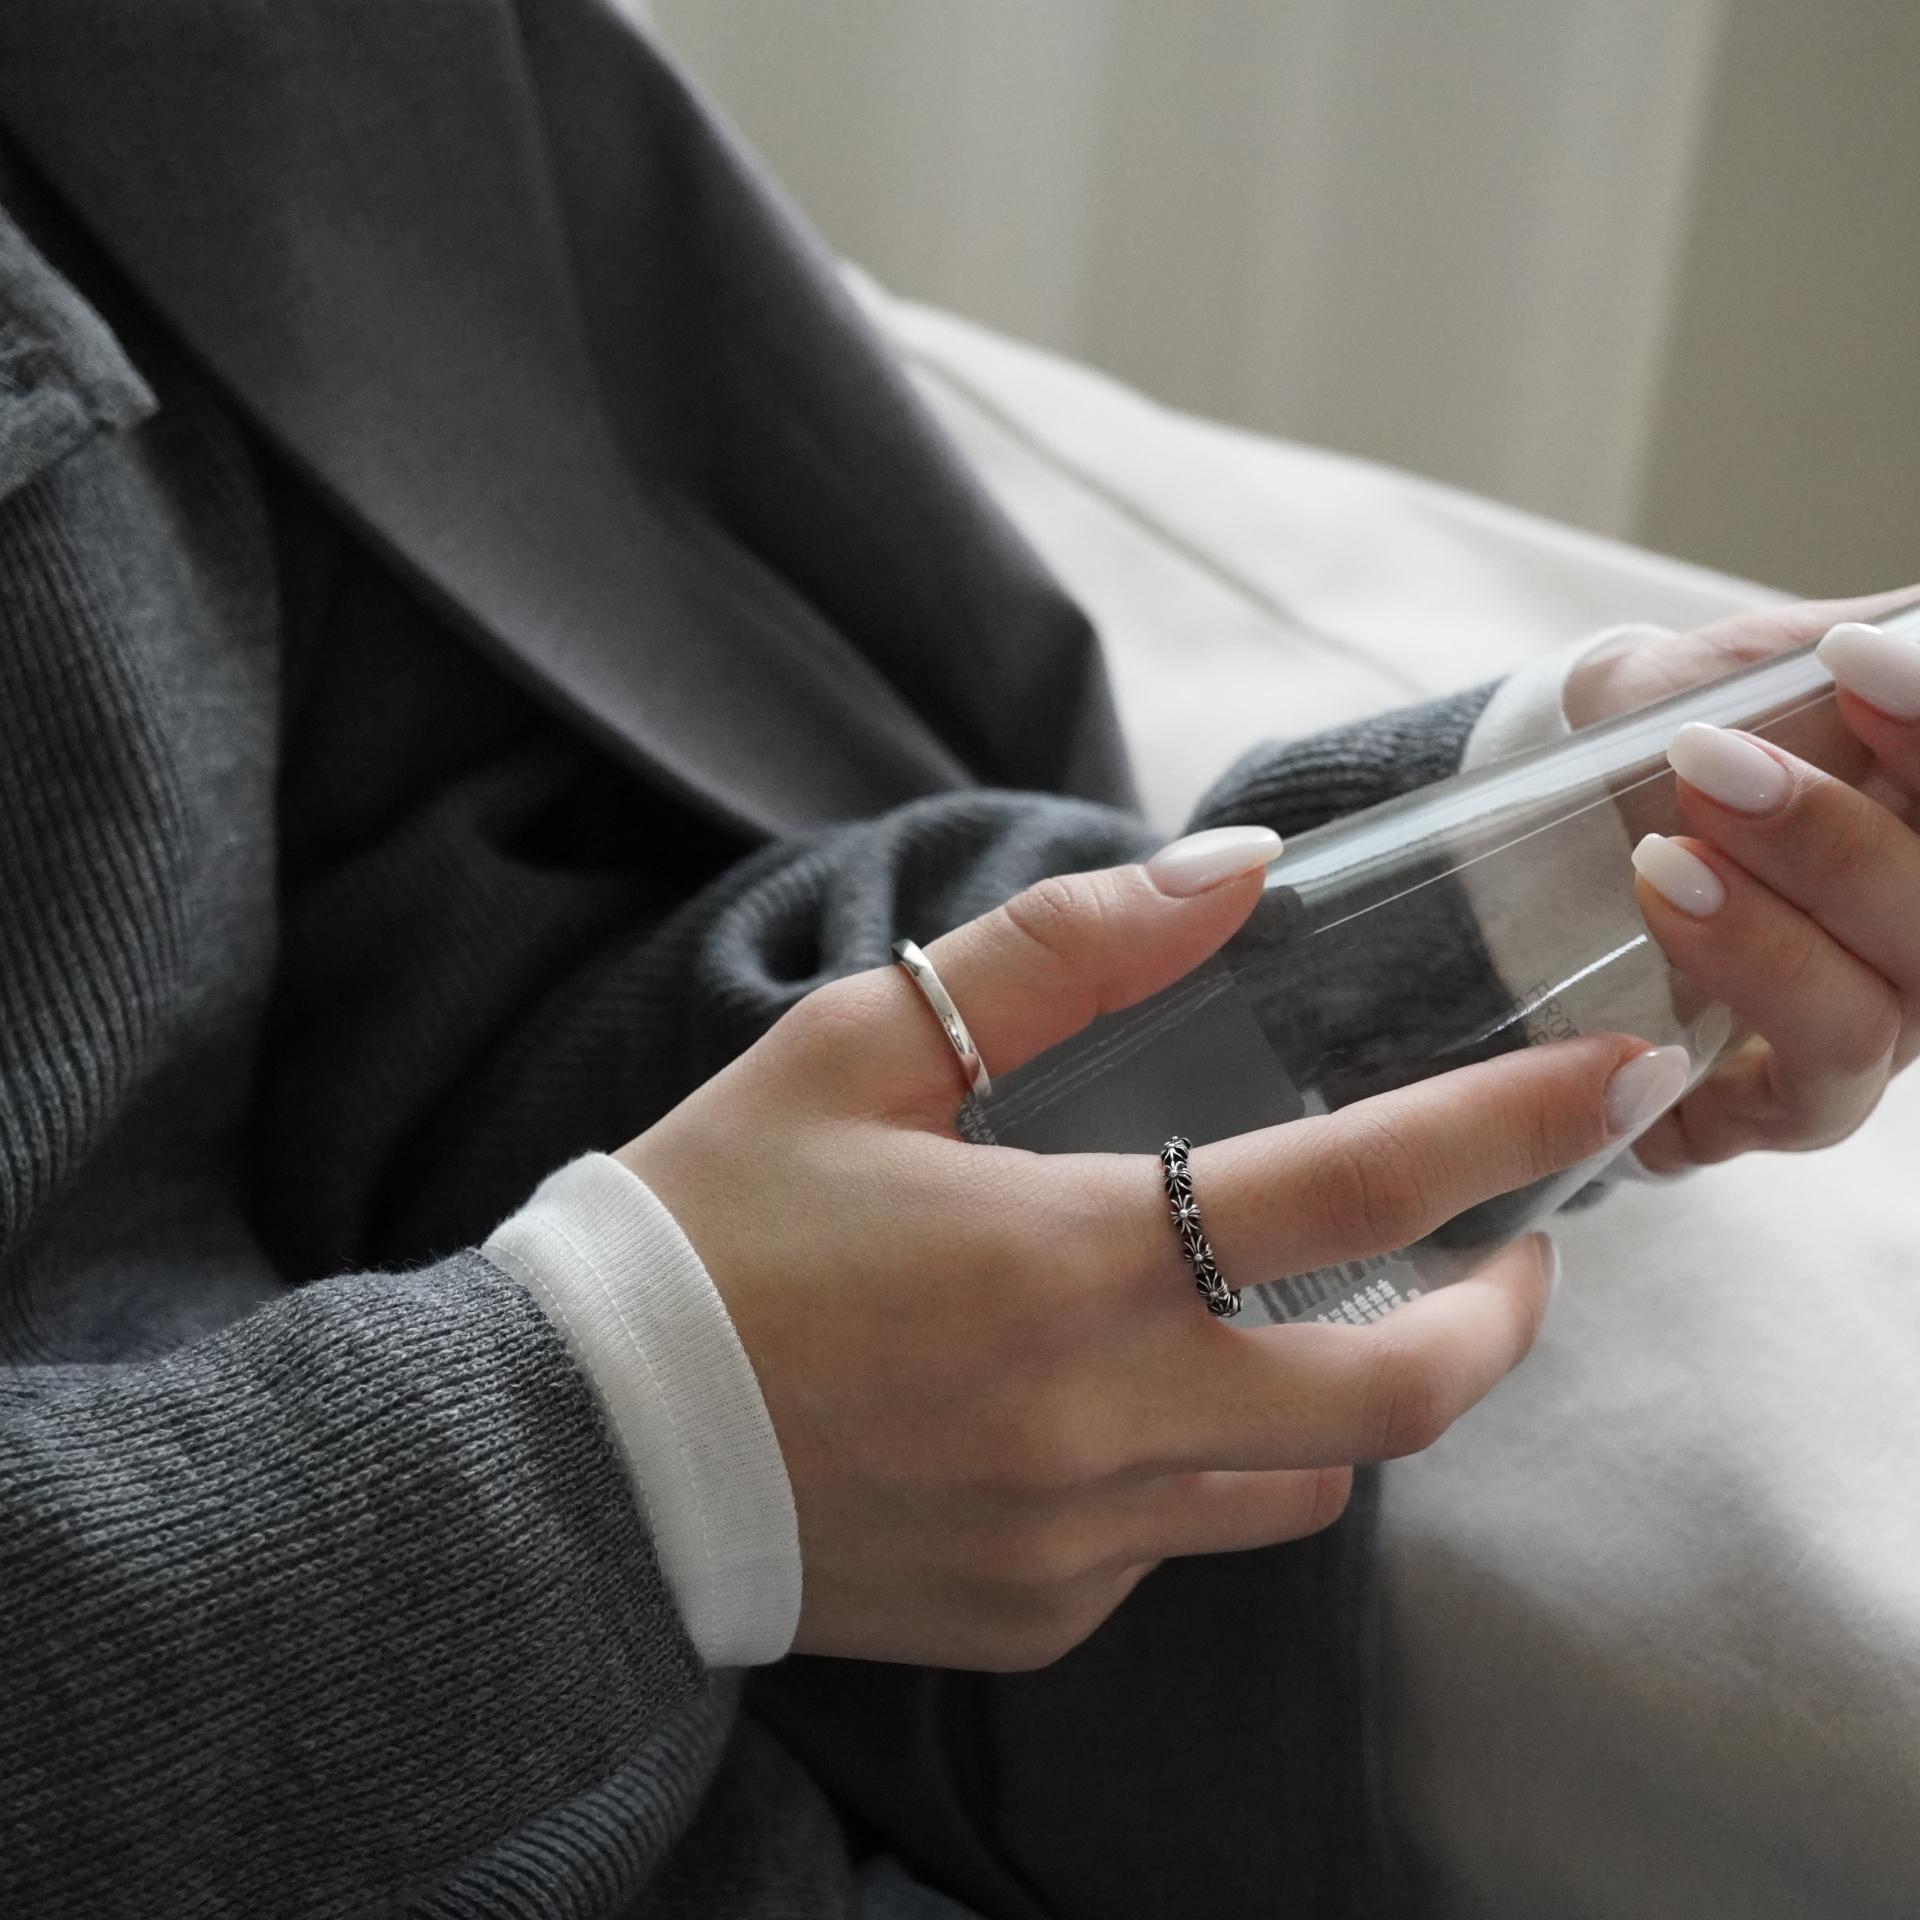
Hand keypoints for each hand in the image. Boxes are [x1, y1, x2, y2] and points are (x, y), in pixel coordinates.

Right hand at [620, 846, 1666, 1669]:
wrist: (580, 1448)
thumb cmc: (713, 1225)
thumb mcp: (858, 1047)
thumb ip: (1060, 949)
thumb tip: (1232, 869)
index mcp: (1063, 1256)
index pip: (1356, 1187)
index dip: (1509, 1128)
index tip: (1611, 1086)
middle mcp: (1098, 1419)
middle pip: (1399, 1392)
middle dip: (1498, 1312)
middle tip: (1512, 1246)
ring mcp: (1077, 1540)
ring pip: (1308, 1481)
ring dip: (1353, 1391)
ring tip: (1312, 1308)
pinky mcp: (1040, 1613)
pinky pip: (1184, 1540)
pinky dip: (1204, 1459)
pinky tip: (1120, 1401)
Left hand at [1566, 589, 1919, 1169]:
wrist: (1570, 809)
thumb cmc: (1702, 726)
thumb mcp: (1774, 660)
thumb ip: (1887, 639)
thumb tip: (1914, 632)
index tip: (1848, 662)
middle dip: (1833, 843)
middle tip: (1707, 763)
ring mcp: (1886, 1031)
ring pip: (1881, 1014)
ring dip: (1772, 936)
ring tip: (1662, 858)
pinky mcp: (1799, 1105)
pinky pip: (1809, 1086)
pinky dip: (1744, 1003)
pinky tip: (1668, 927)